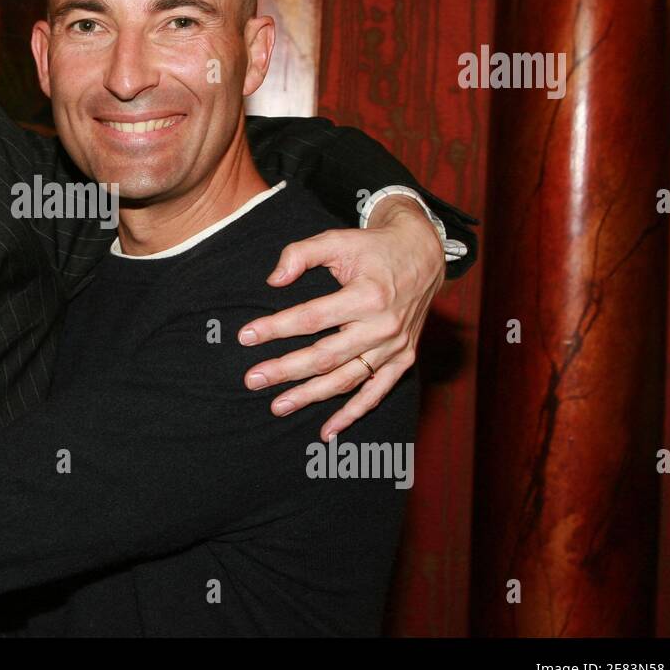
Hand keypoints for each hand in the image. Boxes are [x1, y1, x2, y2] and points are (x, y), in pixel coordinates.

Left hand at [238, 196, 443, 440]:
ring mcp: (395, 347)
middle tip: (253, 379)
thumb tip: (273, 280)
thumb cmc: (373, 248)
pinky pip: (376, 393)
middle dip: (285, 370)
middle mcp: (383, 326)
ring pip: (346, 379)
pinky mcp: (403, 359)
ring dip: (310, 396)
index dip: (277, 328)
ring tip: (277, 406)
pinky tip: (327, 430)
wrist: (423, 254)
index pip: (312, 318)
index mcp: (368, 295)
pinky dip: (353, 414)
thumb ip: (301, 254)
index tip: (247, 336)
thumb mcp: (337, 239)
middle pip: (326, 355)